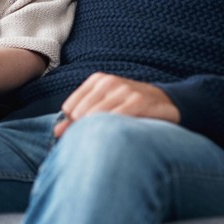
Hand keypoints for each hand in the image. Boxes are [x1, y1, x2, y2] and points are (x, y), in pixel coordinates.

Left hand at [53, 73, 179, 137]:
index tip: (84, 134)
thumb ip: (79, 118)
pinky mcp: (139, 101)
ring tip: (106, 142)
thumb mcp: (105, 108)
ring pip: (97, 116)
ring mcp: (125, 90)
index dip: (73, 124)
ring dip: (98, 133)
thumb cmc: (130, 107)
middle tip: (95, 142)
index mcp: (97, 80)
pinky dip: (113, 130)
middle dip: (83, 130)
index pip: (70, 107)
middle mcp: (109, 82)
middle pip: (81, 113)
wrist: (167, 102)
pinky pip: (117, 118)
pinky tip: (117, 136)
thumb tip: (57, 132)